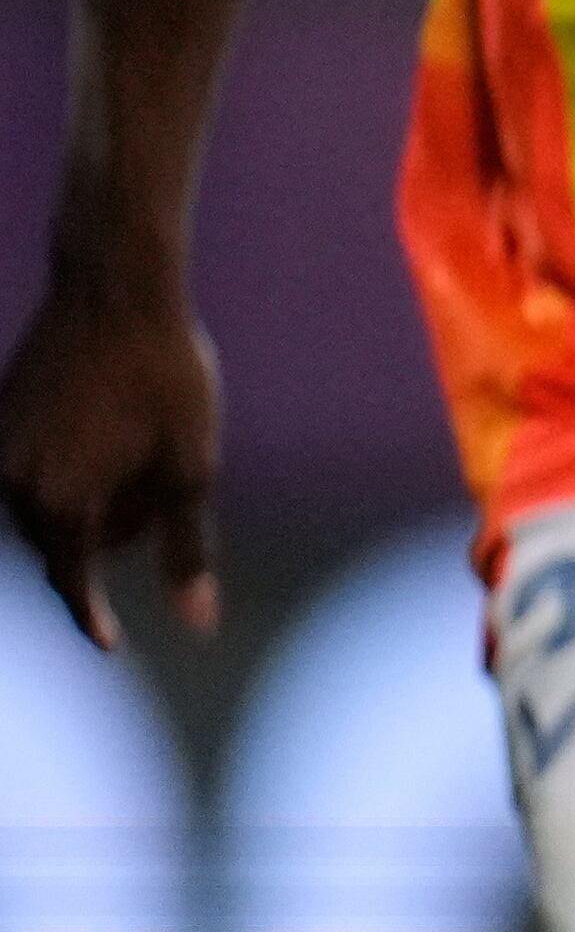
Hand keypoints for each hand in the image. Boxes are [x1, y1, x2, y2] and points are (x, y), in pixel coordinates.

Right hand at [0, 261, 224, 647]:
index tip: (109, 642)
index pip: (71, 583)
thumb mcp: (192, 465)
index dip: (91, 617)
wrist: (116, 290)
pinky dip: (69, 468)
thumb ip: (187, 549)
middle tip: (161, 474)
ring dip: (91, 497)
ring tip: (139, 442)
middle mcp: (12, 484)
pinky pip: (31, 471)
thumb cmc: (165, 376)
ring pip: (46, 507)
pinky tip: (106, 428)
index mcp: (59, 503)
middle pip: (65, 541)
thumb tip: (198, 623)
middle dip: (113, 527)